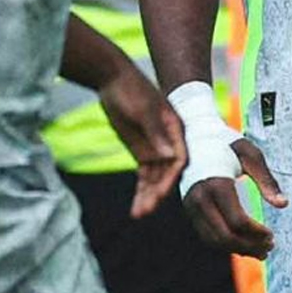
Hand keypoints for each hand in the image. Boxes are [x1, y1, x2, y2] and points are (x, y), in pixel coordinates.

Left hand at [97, 68, 185, 217]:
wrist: (112, 78)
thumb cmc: (131, 89)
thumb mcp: (142, 110)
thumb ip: (156, 132)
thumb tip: (171, 157)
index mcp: (176, 130)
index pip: (179, 159)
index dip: (171, 178)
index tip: (160, 193)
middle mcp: (170, 143)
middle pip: (167, 174)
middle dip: (157, 193)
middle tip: (145, 210)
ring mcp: (156, 149)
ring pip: (155, 179)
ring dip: (148, 197)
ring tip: (138, 214)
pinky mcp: (143, 153)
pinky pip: (145, 177)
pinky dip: (141, 191)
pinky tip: (136, 208)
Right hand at [183, 138, 287, 257]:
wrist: (194, 134)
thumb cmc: (225, 142)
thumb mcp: (250, 155)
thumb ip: (267, 180)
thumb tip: (283, 204)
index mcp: (216, 183)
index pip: (237, 221)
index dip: (257, 233)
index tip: (271, 235)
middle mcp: (200, 197)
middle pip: (224, 236)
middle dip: (249, 247)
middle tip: (268, 248)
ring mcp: (191, 204)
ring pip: (213, 240)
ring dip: (237, 249)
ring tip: (258, 250)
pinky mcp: (188, 208)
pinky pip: (205, 234)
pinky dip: (224, 243)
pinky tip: (241, 241)